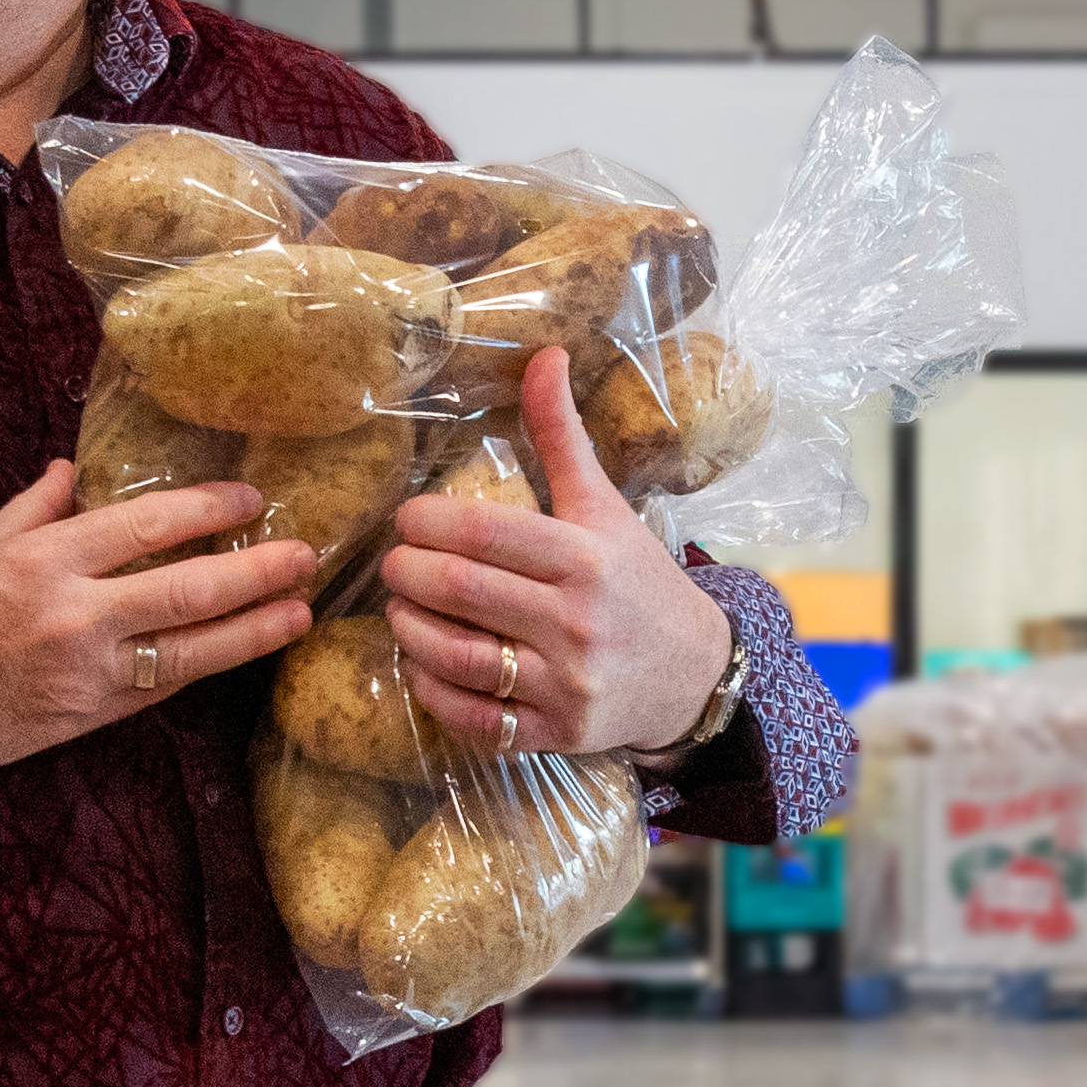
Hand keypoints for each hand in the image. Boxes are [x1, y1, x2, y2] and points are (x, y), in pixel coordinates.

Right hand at [0, 463, 317, 839]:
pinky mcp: (78, 722)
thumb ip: (33, 510)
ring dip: (251, 632)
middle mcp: (71, 615)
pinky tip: (233, 656)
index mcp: (43, 558)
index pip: (149, 525)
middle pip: (189, 589)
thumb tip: (74, 472)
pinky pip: (154, 693)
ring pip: (188, 652)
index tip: (252, 499)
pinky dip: (197, 672)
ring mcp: (79, 675)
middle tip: (307, 556)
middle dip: (258, 571)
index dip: (210, 510)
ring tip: (297, 613)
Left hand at [378, 346, 735, 761]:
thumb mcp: (605, 508)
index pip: (483, 532)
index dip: (425, 523)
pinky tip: (420, 664)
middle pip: (459, 591)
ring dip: (409, 630)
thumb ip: (562, 437)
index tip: (407, 520)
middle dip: (407, 573)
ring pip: (457, 656)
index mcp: (585, 558)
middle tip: (393, 564)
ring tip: (399, 610)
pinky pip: (474, 716)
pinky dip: (433, 690)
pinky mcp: (556, 732)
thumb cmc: (637, 582)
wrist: (693, 674)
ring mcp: (566, 683)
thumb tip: (543, 354)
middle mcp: (576, 621)